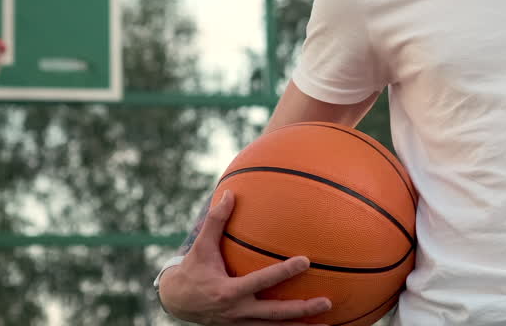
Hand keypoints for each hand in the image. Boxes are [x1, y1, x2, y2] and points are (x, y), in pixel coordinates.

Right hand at [158, 191, 331, 324]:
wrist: (177, 303)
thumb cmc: (193, 270)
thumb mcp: (201, 246)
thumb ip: (215, 221)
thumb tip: (229, 193)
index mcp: (228, 291)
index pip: (261, 281)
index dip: (283, 272)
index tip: (306, 261)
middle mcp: (237, 311)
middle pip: (275, 314)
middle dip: (302, 310)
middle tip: (327, 303)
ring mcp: (241, 324)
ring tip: (326, 324)